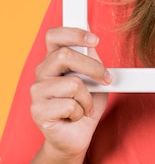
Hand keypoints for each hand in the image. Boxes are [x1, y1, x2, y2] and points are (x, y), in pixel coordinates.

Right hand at [30, 27, 111, 162]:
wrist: (78, 134)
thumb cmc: (86, 102)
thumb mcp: (94, 76)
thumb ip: (91, 58)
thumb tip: (91, 41)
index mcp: (53, 57)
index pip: (54, 35)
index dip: (73, 33)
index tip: (95, 40)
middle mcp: (42, 71)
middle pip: (64, 56)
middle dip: (92, 67)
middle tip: (105, 78)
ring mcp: (37, 91)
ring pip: (72, 83)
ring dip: (88, 97)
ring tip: (86, 104)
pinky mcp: (38, 111)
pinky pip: (70, 105)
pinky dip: (81, 111)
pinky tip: (75, 115)